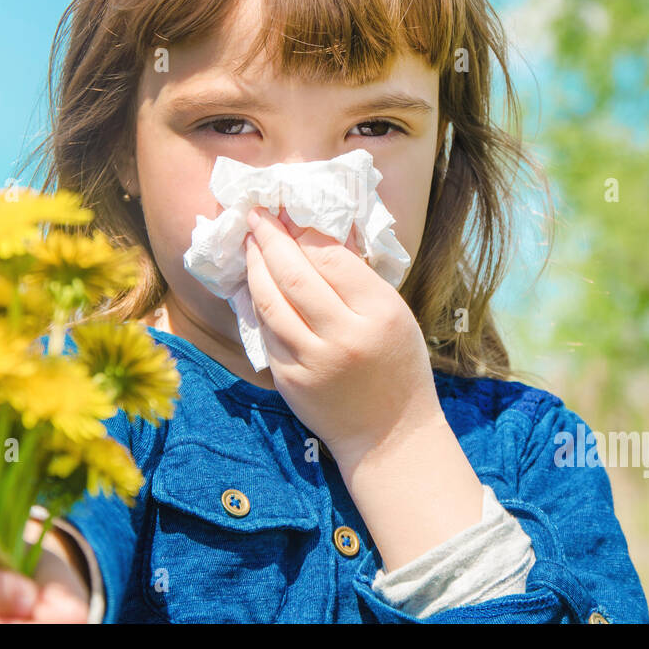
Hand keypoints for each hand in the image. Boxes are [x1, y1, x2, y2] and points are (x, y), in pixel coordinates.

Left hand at [243, 205, 440, 468]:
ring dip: (255, 267)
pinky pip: (267, 332)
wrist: (389, 437)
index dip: (304, 230)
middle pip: (295, 275)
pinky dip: (257, 303)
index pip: (332, 259)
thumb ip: (359, 278)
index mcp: (379, 313)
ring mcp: (312, 362)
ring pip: (270, 302)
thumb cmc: (398, 367)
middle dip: (270, 239)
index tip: (287, 211)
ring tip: (250, 243)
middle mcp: (343, 337)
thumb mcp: (395, 315)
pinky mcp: (289, 380)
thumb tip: (322, 232)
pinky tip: (254, 284)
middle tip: (256, 215)